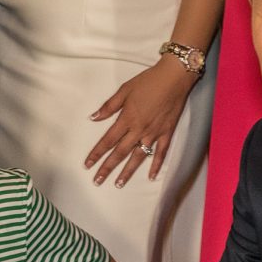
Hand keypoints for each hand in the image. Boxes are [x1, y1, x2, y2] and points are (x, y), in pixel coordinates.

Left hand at [87, 59, 194, 185]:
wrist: (174, 77)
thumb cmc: (148, 81)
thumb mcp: (124, 90)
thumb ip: (109, 106)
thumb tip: (93, 118)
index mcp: (127, 119)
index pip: (108, 140)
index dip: (96, 153)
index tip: (87, 165)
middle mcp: (139, 129)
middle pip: (120, 153)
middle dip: (107, 168)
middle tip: (97, 181)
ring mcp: (154, 133)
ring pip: (138, 157)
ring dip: (128, 171)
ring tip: (118, 184)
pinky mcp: (167, 133)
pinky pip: (161, 153)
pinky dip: (156, 165)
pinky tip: (151, 176)